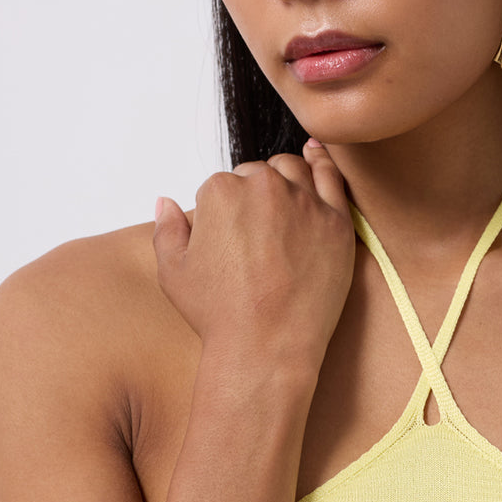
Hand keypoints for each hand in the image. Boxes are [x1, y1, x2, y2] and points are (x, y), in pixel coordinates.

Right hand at [153, 141, 355, 371]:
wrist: (266, 347)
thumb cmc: (219, 314)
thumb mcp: (174, 273)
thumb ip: (166, 229)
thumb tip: (165, 202)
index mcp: (221, 190)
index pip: (222, 185)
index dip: (224, 214)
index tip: (230, 242)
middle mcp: (264, 186)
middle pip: (257, 175)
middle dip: (253, 197)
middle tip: (256, 238)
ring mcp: (304, 201)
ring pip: (292, 171)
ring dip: (284, 182)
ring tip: (281, 212)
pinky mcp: (336, 221)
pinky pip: (331, 177)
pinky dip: (322, 162)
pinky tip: (315, 154)